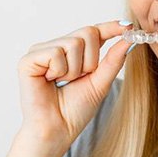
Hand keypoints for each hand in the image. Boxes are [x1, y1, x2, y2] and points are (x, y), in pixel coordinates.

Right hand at [16, 20, 133, 150]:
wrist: (58, 130)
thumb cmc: (76, 109)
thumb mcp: (101, 81)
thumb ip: (114, 59)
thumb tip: (129, 38)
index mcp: (75, 52)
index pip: (95, 31)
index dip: (111, 27)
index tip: (129, 26)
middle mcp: (57, 46)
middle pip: (88, 32)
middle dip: (91, 59)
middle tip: (80, 78)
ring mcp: (41, 51)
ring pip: (73, 42)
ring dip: (75, 69)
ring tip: (63, 83)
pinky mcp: (28, 59)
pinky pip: (55, 52)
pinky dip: (59, 70)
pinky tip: (50, 81)